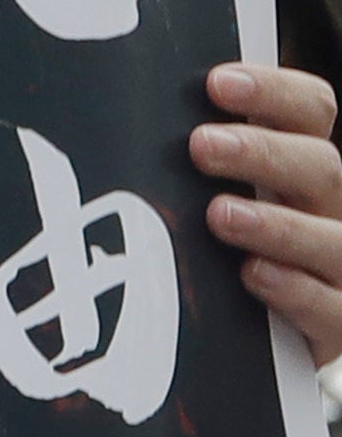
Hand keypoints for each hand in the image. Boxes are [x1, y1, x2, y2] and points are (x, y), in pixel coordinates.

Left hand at [192, 61, 341, 364]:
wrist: (279, 353)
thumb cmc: (231, 261)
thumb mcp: (215, 202)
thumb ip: (197, 166)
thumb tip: (117, 117)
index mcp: (303, 170)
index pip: (311, 111)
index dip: (274, 92)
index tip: (217, 83)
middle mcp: (332, 212)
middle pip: (322, 166)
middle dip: (263, 152)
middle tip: (201, 145)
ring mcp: (341, 268)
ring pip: (333, 238)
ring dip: (277, 224)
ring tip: (219, 214)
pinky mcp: (340, 325)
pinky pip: (332, 306)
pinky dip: (294, 289)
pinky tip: (255, 276)